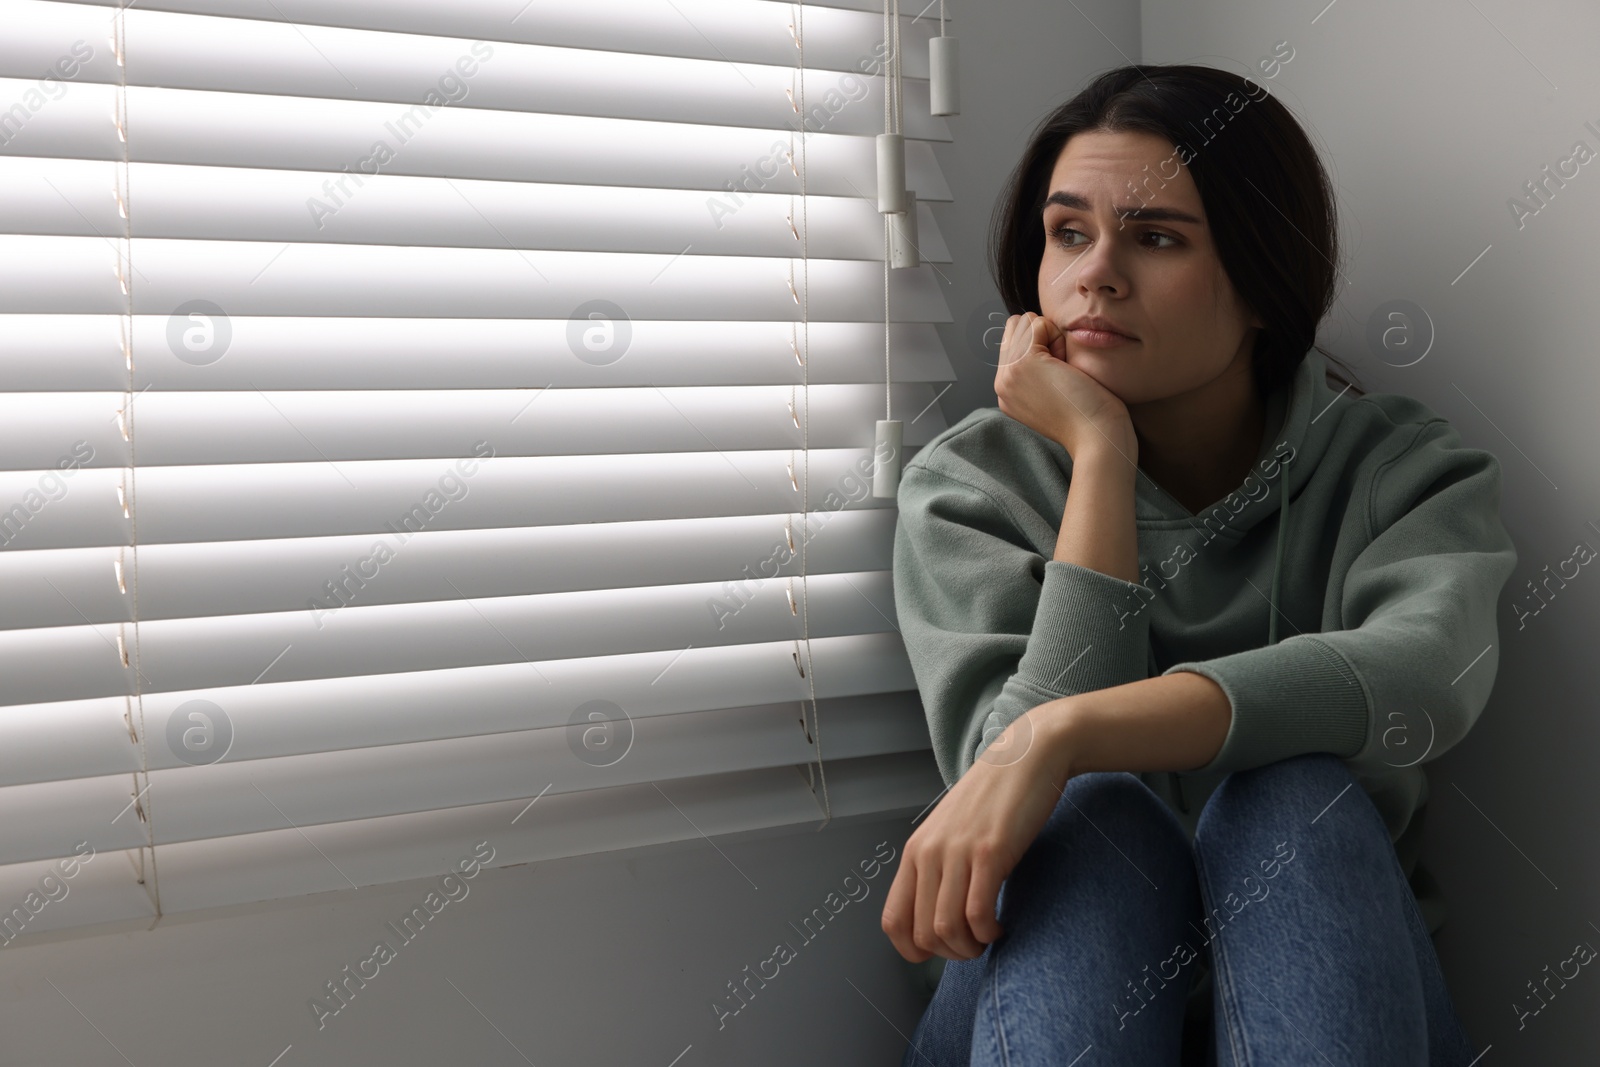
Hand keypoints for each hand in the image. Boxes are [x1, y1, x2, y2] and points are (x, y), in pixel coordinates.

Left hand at [880, 702, 1076, 961]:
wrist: (1026, 756)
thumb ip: (940, 866)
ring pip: (946, 928)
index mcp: (915, 851)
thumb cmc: (994, 798)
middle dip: (950, 953)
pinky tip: (1000, 925)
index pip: (893, 921)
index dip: (913, 950)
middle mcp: (929, 853)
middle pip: (922, 933)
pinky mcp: (989, 852)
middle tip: (973, 945)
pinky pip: (977, 913)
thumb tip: (938, 914)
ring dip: (969, 947)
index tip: (942, 950)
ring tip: (987, 937)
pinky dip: (988, 932)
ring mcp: (957, 852)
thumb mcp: (952, 831)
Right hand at [994, 312, 1135, 461]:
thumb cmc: (1090, 414)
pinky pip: (1037, 323)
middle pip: (1015, 327)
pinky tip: (1066, 366)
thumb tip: (1036, 329)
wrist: (1098, 436)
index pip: (1014, 341)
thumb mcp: (1054, 388)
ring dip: (1051, 338)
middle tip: (1063, 370)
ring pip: (1024, 322)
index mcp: (1008, 391)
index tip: (1060, 376)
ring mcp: (1008, 374)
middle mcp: (1002, 383)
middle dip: (1044, 337)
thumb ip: (1038, 367)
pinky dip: (1058, 337)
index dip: (1042, 345)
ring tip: (1064, 370)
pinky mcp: (1022, 363)